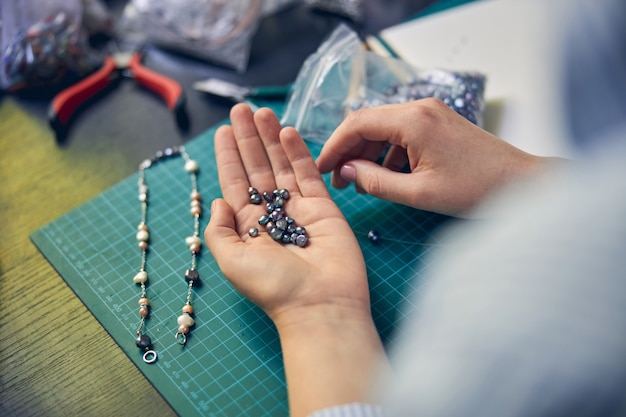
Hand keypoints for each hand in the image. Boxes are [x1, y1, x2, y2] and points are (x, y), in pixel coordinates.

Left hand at [205, 103, 369, 322]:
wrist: (320, 303)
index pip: (235, 183)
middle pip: (257, 168)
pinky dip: (298, 152)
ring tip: (262, 112)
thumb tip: (218, 201)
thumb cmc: (273, 288)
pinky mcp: (323, 207)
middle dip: (248, 139)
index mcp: (248, 226)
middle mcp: (272, 214)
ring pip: (281, 166)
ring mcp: (298, 209)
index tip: (223, 130)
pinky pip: (308, 174)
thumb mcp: (231, 261)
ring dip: (271, 138)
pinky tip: (287, 131)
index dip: (229, 156)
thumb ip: (219, 230)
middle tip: (241, 109)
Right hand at [316, 98, 543, 216]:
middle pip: (368, 122)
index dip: (334, 146)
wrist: (523, 184)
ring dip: (368, 152)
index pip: (357, 123)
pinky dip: (388, 152)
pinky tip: (388, 175)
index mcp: (413, 121)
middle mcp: (420, 108)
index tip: (320, 169)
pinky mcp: (439, 123)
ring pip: (384, 127)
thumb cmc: (476, 190)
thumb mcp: (419, 193)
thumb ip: (376, 181)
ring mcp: (432, 113)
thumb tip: (346, 172)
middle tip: (338, 180)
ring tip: (360, 181)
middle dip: (349, 150)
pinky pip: (402, 133)